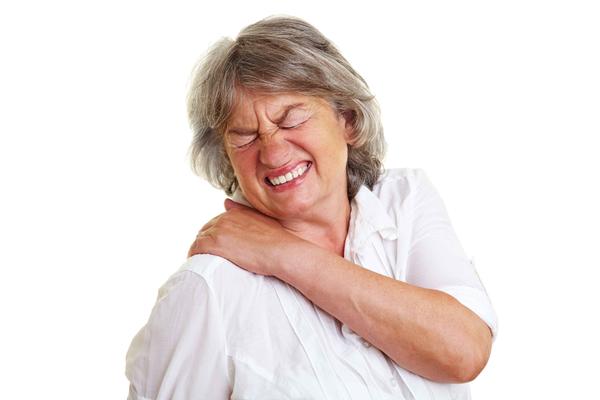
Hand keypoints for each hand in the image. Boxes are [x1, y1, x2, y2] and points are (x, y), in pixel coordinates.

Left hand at [188, 199, 305, 275]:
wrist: (280, 250)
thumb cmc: (277, 239)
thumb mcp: (261, 219)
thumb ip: (242, 210)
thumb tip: (226, 202)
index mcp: (235, 212)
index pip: (216, 222)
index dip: (215, 234)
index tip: (219, 245)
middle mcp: (224, 218)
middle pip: (206, 230)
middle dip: (206, 241)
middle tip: (210, 255)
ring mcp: (219, 230)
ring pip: (200, 239)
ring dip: (200, 249)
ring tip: (204, 260)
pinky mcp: (215, 244)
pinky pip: (196, 249)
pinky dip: (195, 255)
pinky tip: (198, 262)